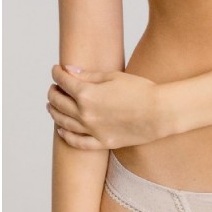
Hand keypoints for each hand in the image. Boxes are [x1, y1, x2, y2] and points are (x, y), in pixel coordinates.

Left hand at [47, 65, 169, 149]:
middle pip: (60, 103)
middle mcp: (85, 114)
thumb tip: (69, 71)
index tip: (56, 69)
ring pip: (64, 123)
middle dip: (54, 92)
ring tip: (52, 105)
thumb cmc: (140, 90)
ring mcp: (92, 130)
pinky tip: (61, 130)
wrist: (159, 112)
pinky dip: (66, 136)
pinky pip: (77, 142)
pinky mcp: (101, 142)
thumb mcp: (114, 76)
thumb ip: (89, 75)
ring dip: (55, 112)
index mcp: (87, 94)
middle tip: (54, 86)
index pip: (64, 82)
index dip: (57, 74)